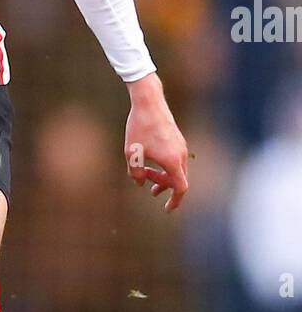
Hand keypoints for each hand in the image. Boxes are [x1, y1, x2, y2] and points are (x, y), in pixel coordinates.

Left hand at [124, 73, 187, 211]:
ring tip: (149, 180)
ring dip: (164, 176)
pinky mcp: (177, 139)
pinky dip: (166, 165)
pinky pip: (175, 159)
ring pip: (176, 169)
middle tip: (151, 191)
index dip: (175, 201)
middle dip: (165, 187)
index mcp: (172, 161)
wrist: (149, 102)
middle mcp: (181, 155)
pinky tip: (151, 162)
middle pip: (178, 180)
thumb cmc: (139, 127)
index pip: (180, 188)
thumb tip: (141, 183)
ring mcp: (181, 146)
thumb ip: (137, 173)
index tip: (167, 209)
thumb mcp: (132, 154)